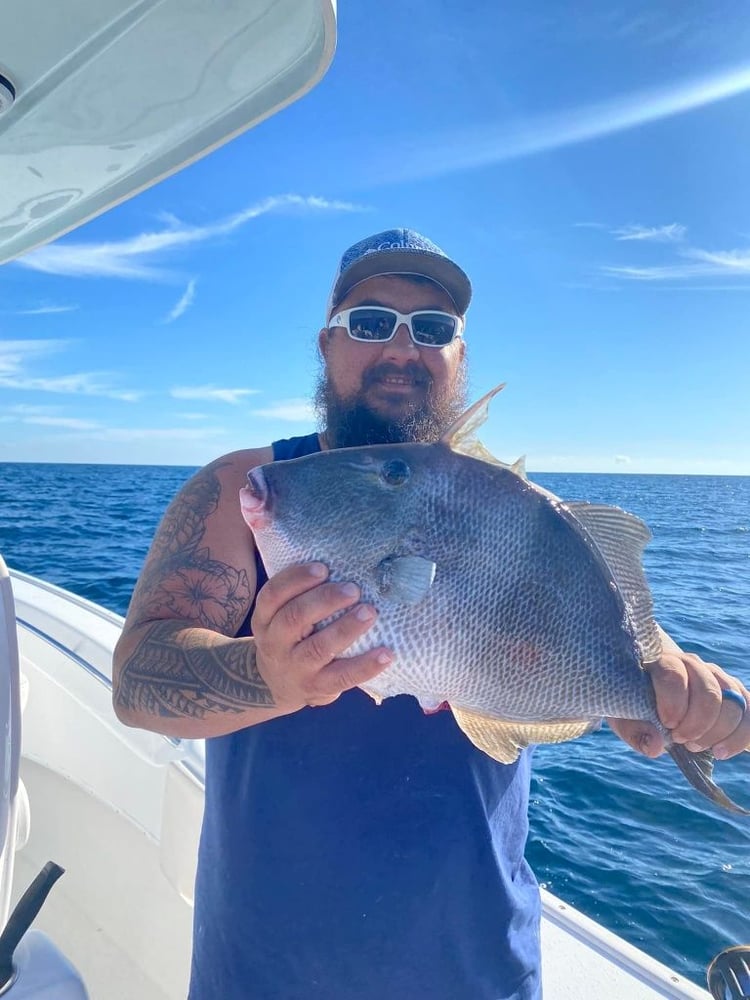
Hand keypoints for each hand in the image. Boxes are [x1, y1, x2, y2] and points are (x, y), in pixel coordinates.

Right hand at [250, 562, 391, 711]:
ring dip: (345, 628)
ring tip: (369, 612)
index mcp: (265, 618)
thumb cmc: (290, 636)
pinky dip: (365, 666)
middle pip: (294, 618)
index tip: (322, 567)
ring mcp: (295, 668)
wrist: (277, 684)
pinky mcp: (316, 688)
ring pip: (318, 648)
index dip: (296, 579)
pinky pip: (342, 678)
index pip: (273, 595)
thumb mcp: (279, 615)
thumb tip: (341, 558)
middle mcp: (274, 643)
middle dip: (325, 600)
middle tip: (353, 588)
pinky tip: (386, 654)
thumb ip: (299, 592)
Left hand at [608, 650, 749, 759]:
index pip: (673, 674)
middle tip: (683, 741)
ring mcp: (715, 676)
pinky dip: (741, 735)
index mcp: (661, 662)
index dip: (674, 702)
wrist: (649, 687)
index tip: (668, 725)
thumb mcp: (624, 714)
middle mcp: (691, 664)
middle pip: (709, 691)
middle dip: (699, 723)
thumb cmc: (634, 701)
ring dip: (720, 731)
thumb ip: (635, 730)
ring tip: (700, 747)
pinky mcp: (733, 692)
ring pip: (733, 701)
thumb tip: (656, 746)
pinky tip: (721, 751)